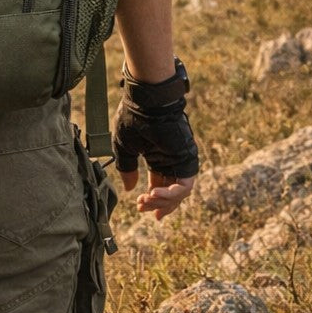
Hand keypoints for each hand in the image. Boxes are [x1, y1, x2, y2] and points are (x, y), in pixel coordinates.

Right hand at [113, 95, 198, 219]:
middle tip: (143, 208)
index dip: (152, 200)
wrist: (147, 104)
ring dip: (161, 201)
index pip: (159, 185)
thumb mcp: (124, 147)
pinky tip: (153, 193)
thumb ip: (127, 168)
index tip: (141, 207)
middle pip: (169, 193)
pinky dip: (170, 194)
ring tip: (146, 199)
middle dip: (157, 204)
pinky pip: (183, 187)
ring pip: (177, 193)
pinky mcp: (187, 162)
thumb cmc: (134, 120)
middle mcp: (170, 162)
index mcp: (156, 157)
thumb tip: (129, 188)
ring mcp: (180, 162)